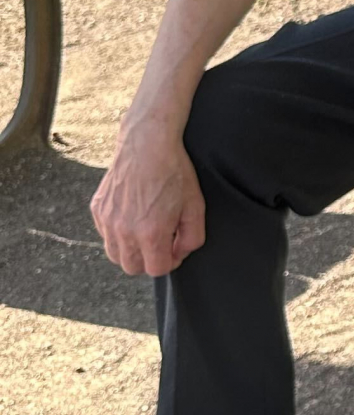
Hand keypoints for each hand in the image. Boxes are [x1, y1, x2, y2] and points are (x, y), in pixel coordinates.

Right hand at [91, 115, 206, 275]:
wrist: (147, 144)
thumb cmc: (174, 173)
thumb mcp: (195, 207)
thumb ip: (191, 239)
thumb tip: (179, 254)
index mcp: (150, 233)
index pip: (157, 270)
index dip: (171, 262)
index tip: (175, 248)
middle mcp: (124, 231)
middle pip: (133, 268)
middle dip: (149, 260)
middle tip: (161, 241)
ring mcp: (107, 221)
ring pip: (115, 255)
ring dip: (131, 251)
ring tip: (145, 231)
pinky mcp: (97, 209)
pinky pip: (105, 235)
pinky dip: (117, 234)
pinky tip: (131, 217)